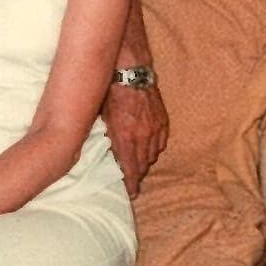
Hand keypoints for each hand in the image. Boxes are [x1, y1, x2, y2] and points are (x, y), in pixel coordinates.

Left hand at [103, 80, 168, 195]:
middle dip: (136, 174)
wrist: (129, 72)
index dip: (131, 184)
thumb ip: (108, 138)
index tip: (132, 194)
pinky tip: (148, 146)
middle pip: (142, 165)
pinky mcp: (163, 121)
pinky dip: (154, 147)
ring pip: (152, 155)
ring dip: (144, 160)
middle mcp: (142, 136)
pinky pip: (160, 143)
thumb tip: (107, 154)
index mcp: (125, 137)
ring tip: (137, 161)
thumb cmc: (110, 93)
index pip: (129, 169)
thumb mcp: (102, 118)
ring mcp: (155, 129)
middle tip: (132, 179)